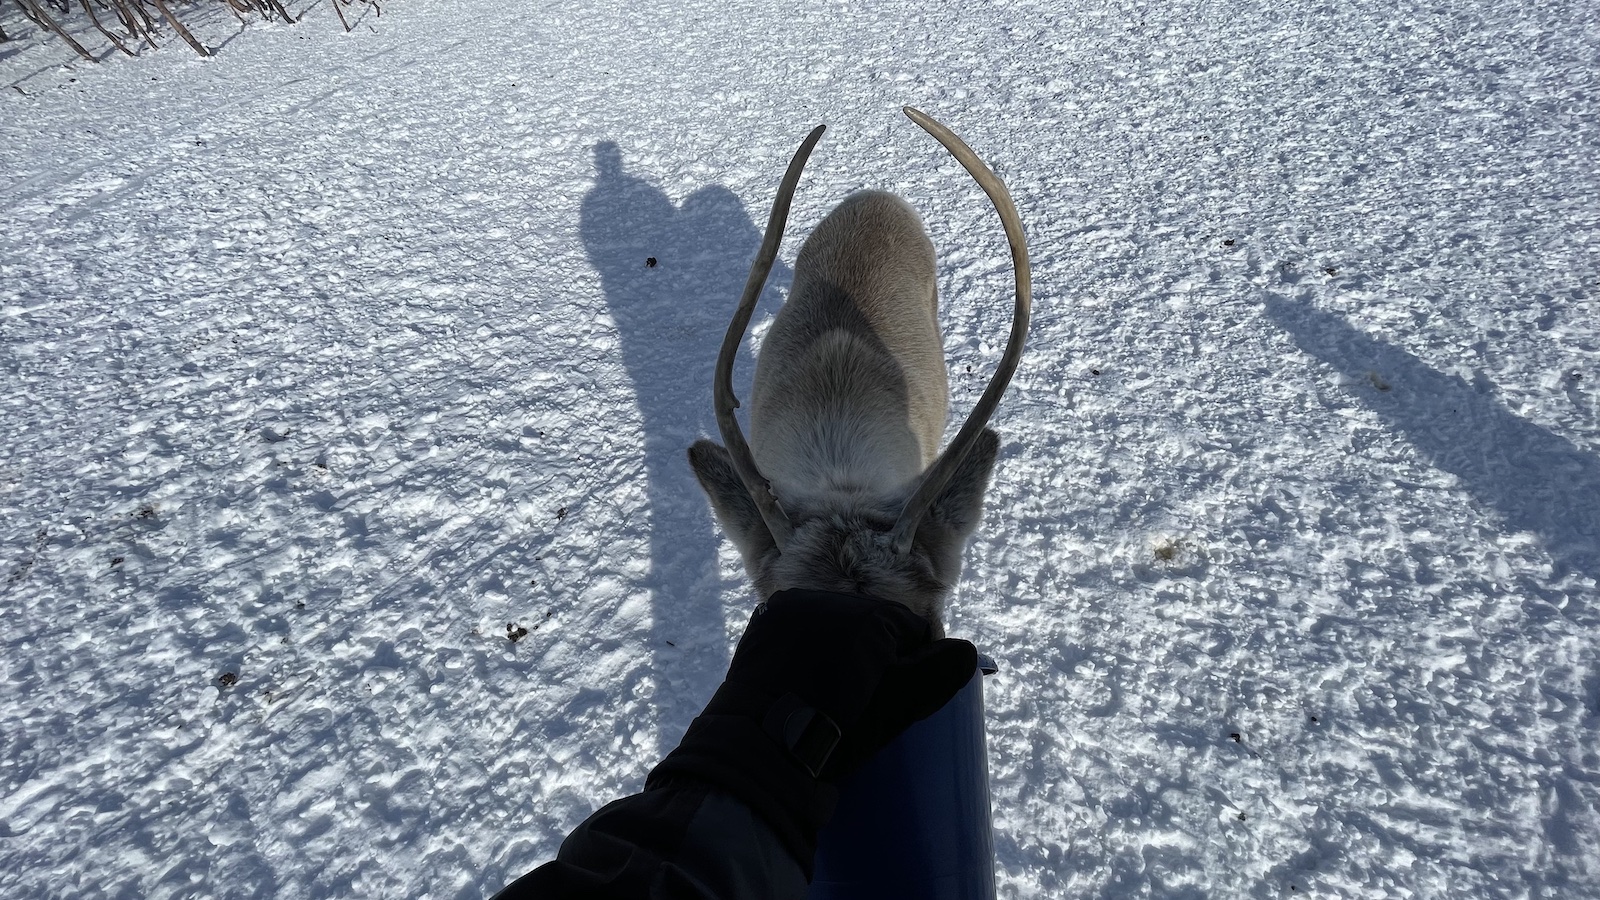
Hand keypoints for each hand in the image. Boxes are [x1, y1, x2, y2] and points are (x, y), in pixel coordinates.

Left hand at [647, 589, 976, 866]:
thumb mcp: (897, 706)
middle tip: (872, 699)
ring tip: (839, 694)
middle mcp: (825, 600)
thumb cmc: (837, 731)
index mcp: (865, 613)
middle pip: (870, 624)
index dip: (915, 660)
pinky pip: (800, 631)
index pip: (909, 628)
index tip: (907, 694)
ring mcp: (787, 611)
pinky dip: (809, 649)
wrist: (760, 752)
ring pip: (834, 626)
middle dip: (878, 653)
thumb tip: (969, 652)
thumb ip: (938, 673)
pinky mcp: (761, 628)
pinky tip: (810, 678)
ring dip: (843, 649)